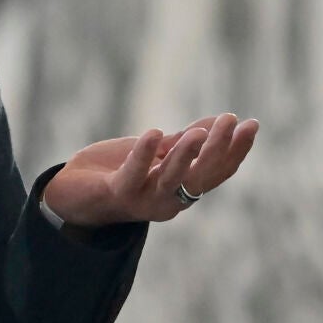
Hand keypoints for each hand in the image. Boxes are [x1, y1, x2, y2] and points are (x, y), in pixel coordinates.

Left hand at [42, 113, 258, 226]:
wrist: (71, 193)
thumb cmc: (115, 172)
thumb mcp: (154, 154)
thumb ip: (181, 142)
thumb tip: (216, 123)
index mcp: (181, 191)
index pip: (215, 172)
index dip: (235, 150)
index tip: (251, 124)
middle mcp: (168, 201)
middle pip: (200, 177)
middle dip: (218, 149)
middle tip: (232, 121)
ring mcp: (143, 200)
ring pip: (171, 180)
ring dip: (186, 156)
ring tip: (198, 133)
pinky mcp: (117, 193)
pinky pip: (133, 174)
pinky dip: (144, 155)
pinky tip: (154, 133)